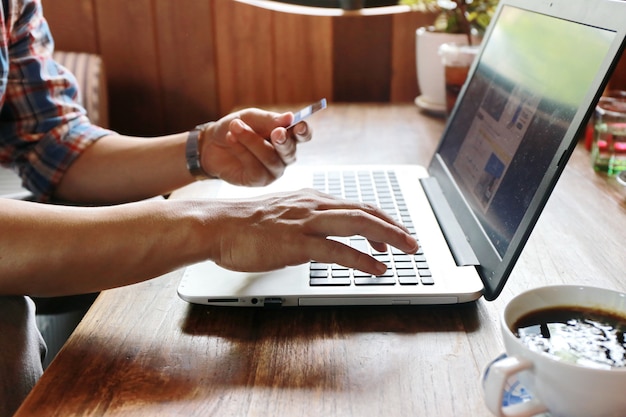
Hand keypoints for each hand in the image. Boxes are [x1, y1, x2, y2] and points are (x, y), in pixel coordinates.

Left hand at [199, 108, 310, 185]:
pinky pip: (255, 167)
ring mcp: (272, 170)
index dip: (304, 132)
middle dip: (283, 141)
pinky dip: (242, 151)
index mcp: (286, 136)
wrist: (211, 143)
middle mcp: (283, 156)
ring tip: (235, 127)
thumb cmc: (236, 128)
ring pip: (270, 159)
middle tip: (276, 132)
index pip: (302, 136)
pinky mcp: (258, 180)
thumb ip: (269, 119)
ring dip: (252, 141)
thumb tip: (290, 117)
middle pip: (290, 151)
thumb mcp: (250, 117)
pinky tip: (231, 139)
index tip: (299, 126)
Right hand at [205, 189, 418, 274]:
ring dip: (389, 238)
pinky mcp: (297, 243)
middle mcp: (314, 205)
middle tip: (412, 242)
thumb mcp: (282, 214)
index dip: (380, 219)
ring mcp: (306, 223)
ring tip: (407, 251)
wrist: (217, 225)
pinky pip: (338, 251)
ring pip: (359, 225)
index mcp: (311, 198)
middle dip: (394, 227)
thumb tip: (320, 232)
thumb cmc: (244, 223)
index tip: (393, 232)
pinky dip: (362, 260)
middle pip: (365, 212)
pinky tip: (377, 269)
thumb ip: (304, 219)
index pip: (356, 205)